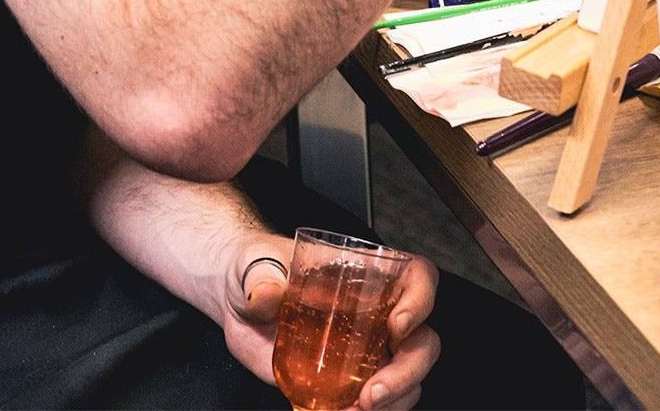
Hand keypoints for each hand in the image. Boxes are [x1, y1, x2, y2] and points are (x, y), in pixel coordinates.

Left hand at [224, 241, 439, 409]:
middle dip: (407, 372)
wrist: (237, 301)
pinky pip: (372, 403)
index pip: (417, 277)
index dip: (421, 300)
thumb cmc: (257, 268)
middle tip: (371, 394)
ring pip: (407, 378)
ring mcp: (364, 352)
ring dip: (392, 401)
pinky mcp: (343, 382)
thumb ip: (262, 279)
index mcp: (366, 274)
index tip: (398, 326)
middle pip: (421, 340)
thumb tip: (266, 295)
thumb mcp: (255, 264)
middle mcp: (375, 314)